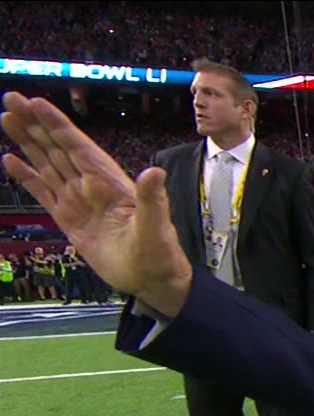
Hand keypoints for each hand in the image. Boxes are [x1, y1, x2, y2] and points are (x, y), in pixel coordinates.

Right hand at [1, 92, 191, 316]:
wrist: (151, 280)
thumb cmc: (158, 252)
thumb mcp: (157, 225)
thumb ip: (152, 198)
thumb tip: (154, 172)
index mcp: (109, 182)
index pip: (77, 145)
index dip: (56, 124)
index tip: (36, 102)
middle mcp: (91, 186)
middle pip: (57, 147)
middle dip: (35, 123)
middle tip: (12, 97)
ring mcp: (78, 200)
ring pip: (47, 163)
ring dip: (28, 141)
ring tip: (7, 118)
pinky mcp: (69, 218)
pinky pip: (43, 191)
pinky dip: (26, 176)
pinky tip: (10, 160)